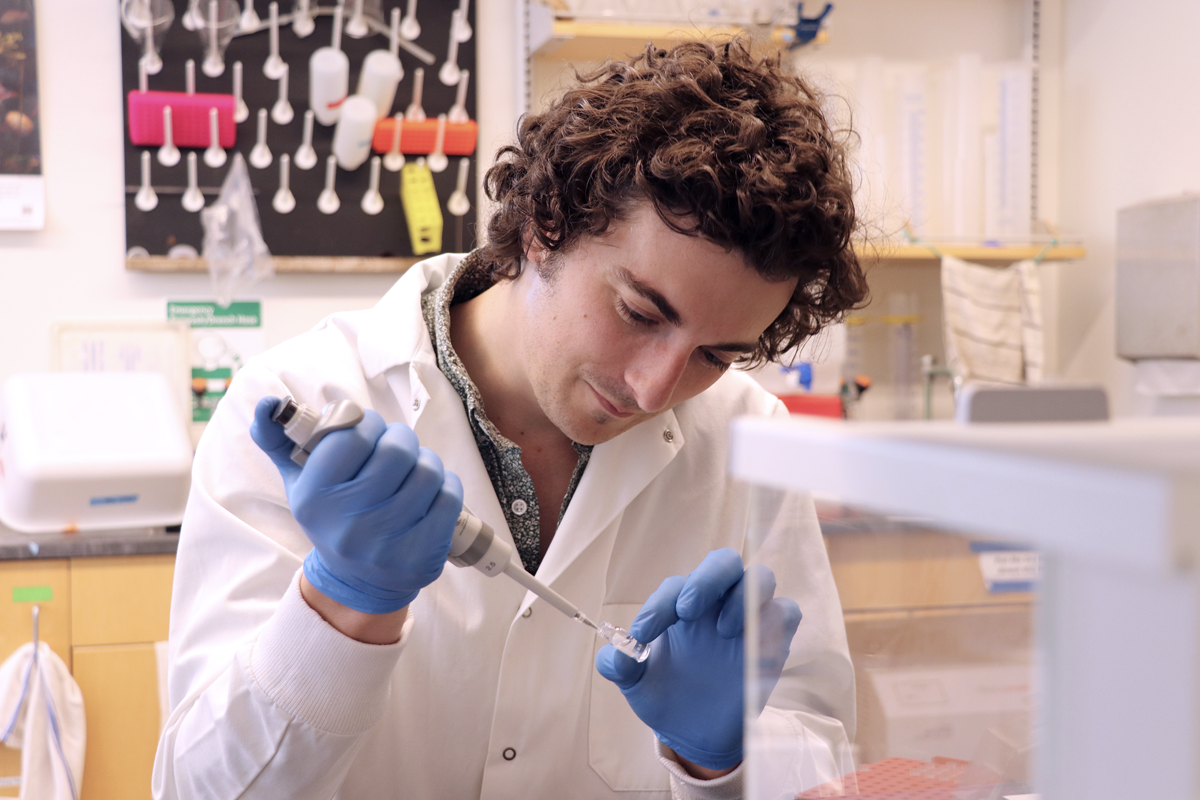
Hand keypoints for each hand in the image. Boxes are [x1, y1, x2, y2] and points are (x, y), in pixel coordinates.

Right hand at [251, 396, 463, 613]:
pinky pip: (449, 497)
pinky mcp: (423, 555)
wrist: (356, 581)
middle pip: (396, 451)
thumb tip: (268, 403)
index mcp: (314, 499)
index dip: (366, 423)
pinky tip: (430, 492)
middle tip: (395, 446)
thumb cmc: (332, 516)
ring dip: (425, 461)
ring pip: (427, 471)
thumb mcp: (299, 482)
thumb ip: (278, 439)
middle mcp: (349, 523)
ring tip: (413, 469)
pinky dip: (445, 485)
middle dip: (400, 439)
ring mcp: (388, 543)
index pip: (352, 436)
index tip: (368, 429)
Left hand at [594, 549, 801, 771]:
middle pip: (724, 561)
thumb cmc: (665, 694)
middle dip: (707, 578)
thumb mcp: (635, 683)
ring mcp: (748, 618)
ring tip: (723, 631)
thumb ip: (619, 664)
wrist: (695, 731)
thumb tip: (615, 655)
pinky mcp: (774, 639)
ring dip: (743, 597)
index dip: (659, 605)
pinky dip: (773, 620)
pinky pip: (786, 612)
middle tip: (688, 611)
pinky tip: (752, 649)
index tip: (642, 635)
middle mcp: (717, 602)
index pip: (676, 585)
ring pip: (760, 577)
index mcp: (682, 604)